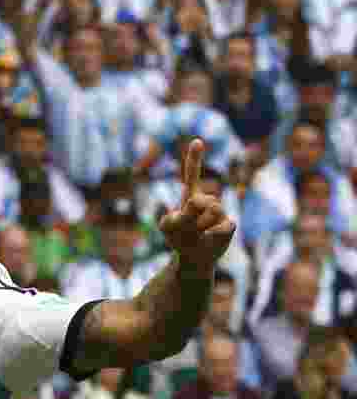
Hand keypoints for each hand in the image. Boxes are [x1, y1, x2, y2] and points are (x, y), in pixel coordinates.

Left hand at [158, 140, 235, 273]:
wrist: (193, 257)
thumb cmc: (179, 239)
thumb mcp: (170, 228)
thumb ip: (182, 215)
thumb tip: (208, 206)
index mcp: (189, 196)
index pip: (192, 174)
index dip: (195, 158)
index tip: (198, 141)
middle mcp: (205, 199)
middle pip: (200, 200)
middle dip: (190, 216)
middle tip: (186, 229)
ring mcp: (219, 211)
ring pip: (213, 212)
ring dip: (200, 227)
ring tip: (197, 234)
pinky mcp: (228, 224)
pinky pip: (224, 226)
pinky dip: (214, 234)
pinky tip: (209, 238)